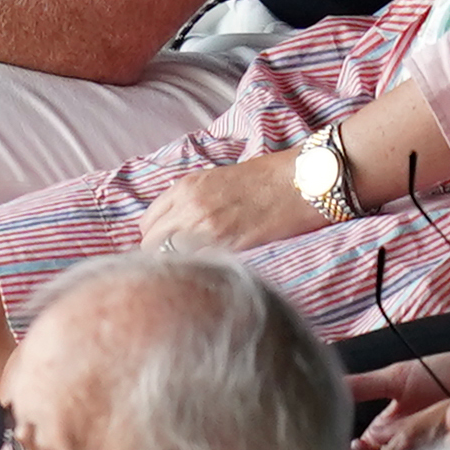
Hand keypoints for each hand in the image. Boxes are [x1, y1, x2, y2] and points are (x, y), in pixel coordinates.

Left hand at [139, 151, 318, 255]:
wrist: (302, 182)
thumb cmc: (267, 178)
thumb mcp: (217, 180)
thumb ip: (191, 202)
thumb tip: (174, 228)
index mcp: (186, 187)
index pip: (147, 223)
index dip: (155, 238)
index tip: (165, 247)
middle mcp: (189, 207)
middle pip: (151, 244)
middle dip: (160, 255)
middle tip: (178, 262)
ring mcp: (206, 229)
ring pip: (169, 259)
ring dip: (177, 265)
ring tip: (193, 269)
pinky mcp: (227, 247)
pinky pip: (196, 265)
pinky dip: (197, 271)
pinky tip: (209, 271)